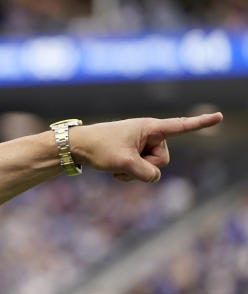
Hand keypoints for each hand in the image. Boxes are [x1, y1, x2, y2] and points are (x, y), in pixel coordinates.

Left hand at [69, 112, 222, 182]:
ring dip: (135, 172)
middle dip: (146, 166)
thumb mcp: (124, 163)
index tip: (219, 116)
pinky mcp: (132, 152)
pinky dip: (129, 173)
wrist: (75, 147)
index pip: (180, 126)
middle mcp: (148, 134)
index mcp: (150, 128)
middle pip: (162, 159)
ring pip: (151, 167)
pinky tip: (114, 171)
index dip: (200, 123)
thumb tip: (154, 178)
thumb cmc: (98, 149)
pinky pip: (140, 169)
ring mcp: (140, 144)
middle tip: (124, 162)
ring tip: (116, 166)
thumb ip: (146, 173)